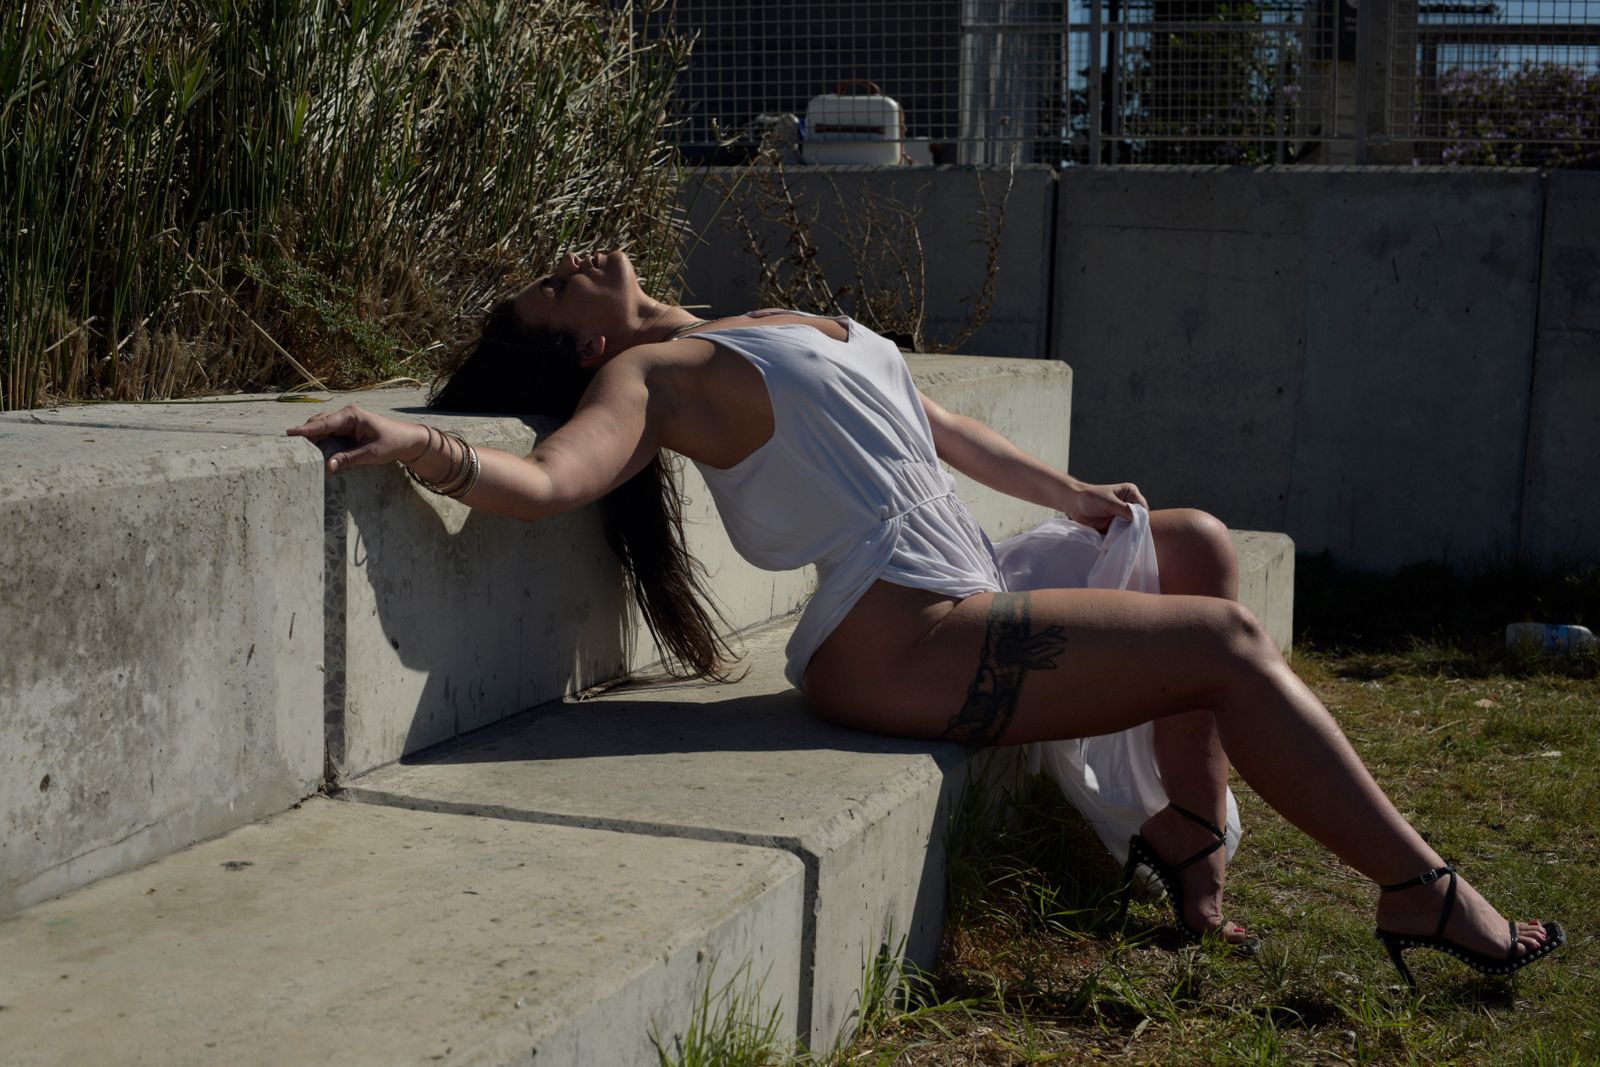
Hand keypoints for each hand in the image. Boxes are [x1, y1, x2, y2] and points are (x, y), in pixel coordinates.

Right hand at [285, 404, 427, 472]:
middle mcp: (346, 414)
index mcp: (351, 415)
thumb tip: (327, 467)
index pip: (324, 423)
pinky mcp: (346, 428)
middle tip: (288, 447)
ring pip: (321, 427)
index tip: (289, 433)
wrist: (407, 440)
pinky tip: (311, 450)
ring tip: (295, 449)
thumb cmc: (392, 443)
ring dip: (311, 438)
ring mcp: (345, 420)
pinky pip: (327, 433)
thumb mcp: (371, 454)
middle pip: (318, 423)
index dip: (306, 430)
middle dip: (305, 434)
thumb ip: (348, 459)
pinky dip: (319, 440)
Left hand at [1065, 481, 1147, 532]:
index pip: (1142, 507)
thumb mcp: (1110, 503)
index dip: (1141, 518)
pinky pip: (1120, 533)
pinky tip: (1118, 541)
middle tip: (1130, 535)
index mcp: (1130, 493)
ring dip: (1127, 533)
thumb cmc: (1091, 498)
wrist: (1073, 503)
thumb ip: (1125, 510)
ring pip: (1130, 528)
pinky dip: (1119, 538)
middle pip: (1138, 519)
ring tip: (1123, 538)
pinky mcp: (1114, 525)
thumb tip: (1139, 520)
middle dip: (1135, 527)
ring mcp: (1121, 516)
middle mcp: (1128, 504)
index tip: (1137, 526)